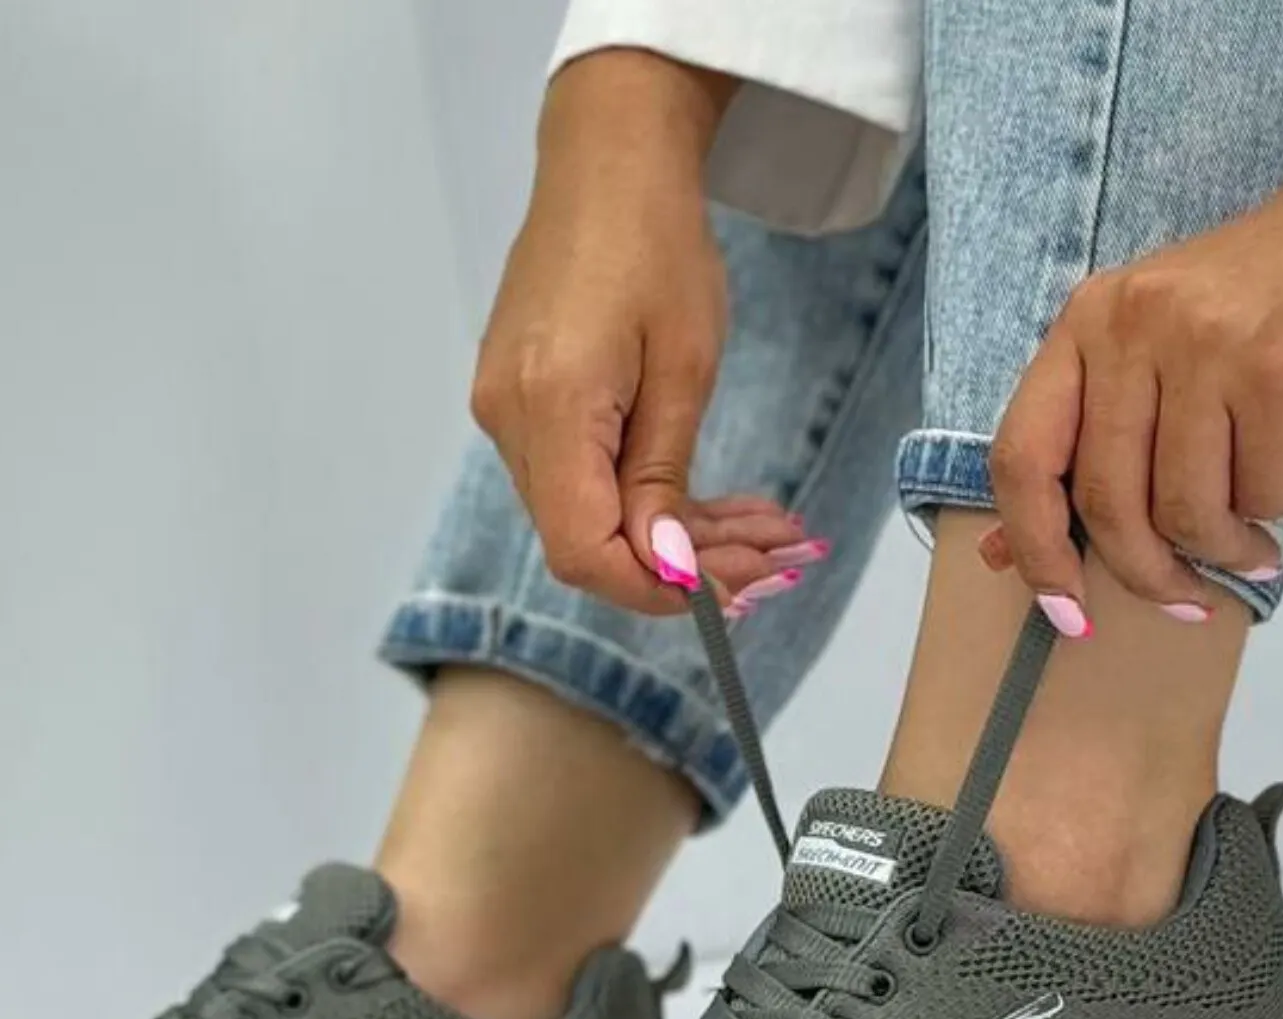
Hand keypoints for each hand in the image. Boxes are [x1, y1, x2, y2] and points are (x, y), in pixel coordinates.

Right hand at [473, 52, 809, 612]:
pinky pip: (584, 482)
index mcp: (549, 405)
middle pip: (590, 542)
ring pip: (593, 518)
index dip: (654, 589)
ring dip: (680, 538)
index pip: (585, 550)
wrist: (608, 160)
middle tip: (774, 564)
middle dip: (686, 567)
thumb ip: (664, 477)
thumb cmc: (654, 238)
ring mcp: (508, 414)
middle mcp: (510, 420)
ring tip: (766, 534)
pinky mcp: (524, 405)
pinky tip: (714, 508)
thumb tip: (665, 569)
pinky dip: (650, 502)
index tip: (729, 594)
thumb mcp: (685, 365)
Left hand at [987, 131, 1282, 622]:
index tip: (1064, 610)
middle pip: (1108, 503)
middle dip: (1148, 574)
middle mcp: (1134, 328)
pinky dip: (1280, 504)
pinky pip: (1261, 491)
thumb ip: (1087, 441)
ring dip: (1222, 548)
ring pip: (1185, 510)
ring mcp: (1207, 346)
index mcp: (1088, 324)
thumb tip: (1007, 552)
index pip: (1022, 458)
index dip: (1035, 549)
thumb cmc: (1273, 293)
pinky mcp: (1282, 370)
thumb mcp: (1158, 348)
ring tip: (1251, 540)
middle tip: (1186, 597)